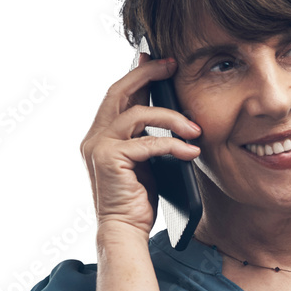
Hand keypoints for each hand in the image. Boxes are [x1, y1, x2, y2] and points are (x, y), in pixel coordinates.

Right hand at [79, 54, 202, 237]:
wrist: (124, 231)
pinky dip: (172, 145)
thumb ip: (147, 137)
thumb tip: (172, 115)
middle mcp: (94, 136)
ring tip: (196, 128)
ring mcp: (98, 146)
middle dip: (148, 73)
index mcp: (100, 134)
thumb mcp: (145, 161)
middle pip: (119, 90)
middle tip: (173, 65)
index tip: (161, 59)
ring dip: (171, 118)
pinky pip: (147, 142)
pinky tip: (191, 152)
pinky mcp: (108, 159)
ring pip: (137, 113)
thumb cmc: (137, 200)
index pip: (118, 93)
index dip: (138, 73)